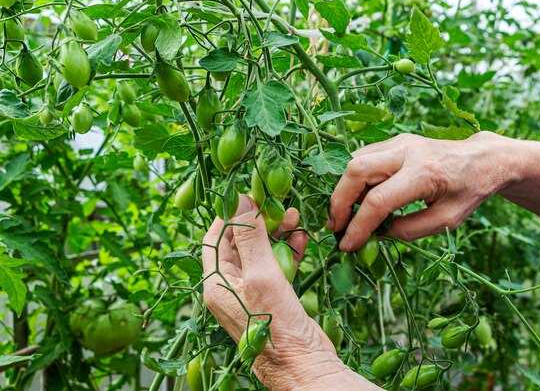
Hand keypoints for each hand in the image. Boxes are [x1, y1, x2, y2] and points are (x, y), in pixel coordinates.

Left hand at [203, 195, 373, 390]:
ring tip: (294, 217)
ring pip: (260, 253)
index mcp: (216, 283)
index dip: (230, 213)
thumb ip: (250, 237)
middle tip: (278, 204)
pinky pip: (276, 267)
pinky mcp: (272, 299)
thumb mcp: (261, 274)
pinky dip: (287, 252)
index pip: (215, 237)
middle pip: (239, 243)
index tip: (249, 195)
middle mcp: (229, 288)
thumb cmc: (276, 324)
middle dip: (258, 221)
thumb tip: (240, 200)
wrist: (303, 365)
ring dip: (275, 234)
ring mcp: (251, 294)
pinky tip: (302, 239)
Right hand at [328, 132, 510, 250]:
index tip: (346, 245)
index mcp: (424, 173)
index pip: (378, 201)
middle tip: (335, 227)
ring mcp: (398, 142)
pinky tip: (355, 199)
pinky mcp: (394, 141)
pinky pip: (363, 157)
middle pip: (357, 171)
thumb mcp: (445, 220)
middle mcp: (407, 151)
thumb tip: (374, 236)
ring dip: (343, 190)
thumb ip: (409, 230)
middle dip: (339, 201)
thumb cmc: (467, 192)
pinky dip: (352, 180)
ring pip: (355, 161)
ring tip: (342, 216)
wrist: (481, 159)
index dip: (358, 226)